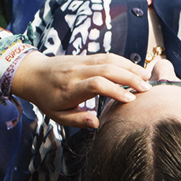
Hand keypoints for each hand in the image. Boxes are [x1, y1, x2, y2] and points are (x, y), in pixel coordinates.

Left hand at [11, 52, 149, 127]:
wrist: (33, 74)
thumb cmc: (46, 98)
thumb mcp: (57, 115)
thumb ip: (77, 120)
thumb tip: (97, 123)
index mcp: (70, 88)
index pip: (96, 85)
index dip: (115, 91)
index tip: (131, 100)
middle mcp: (77, 72)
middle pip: (107, 70)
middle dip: (130, 78)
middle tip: (147, 89)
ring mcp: (81, 62)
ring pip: (109, 60)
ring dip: (131, 67)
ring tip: (147, 77)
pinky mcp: (86, 56)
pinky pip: (107, 56)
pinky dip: (124, 61)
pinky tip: (136, 69)